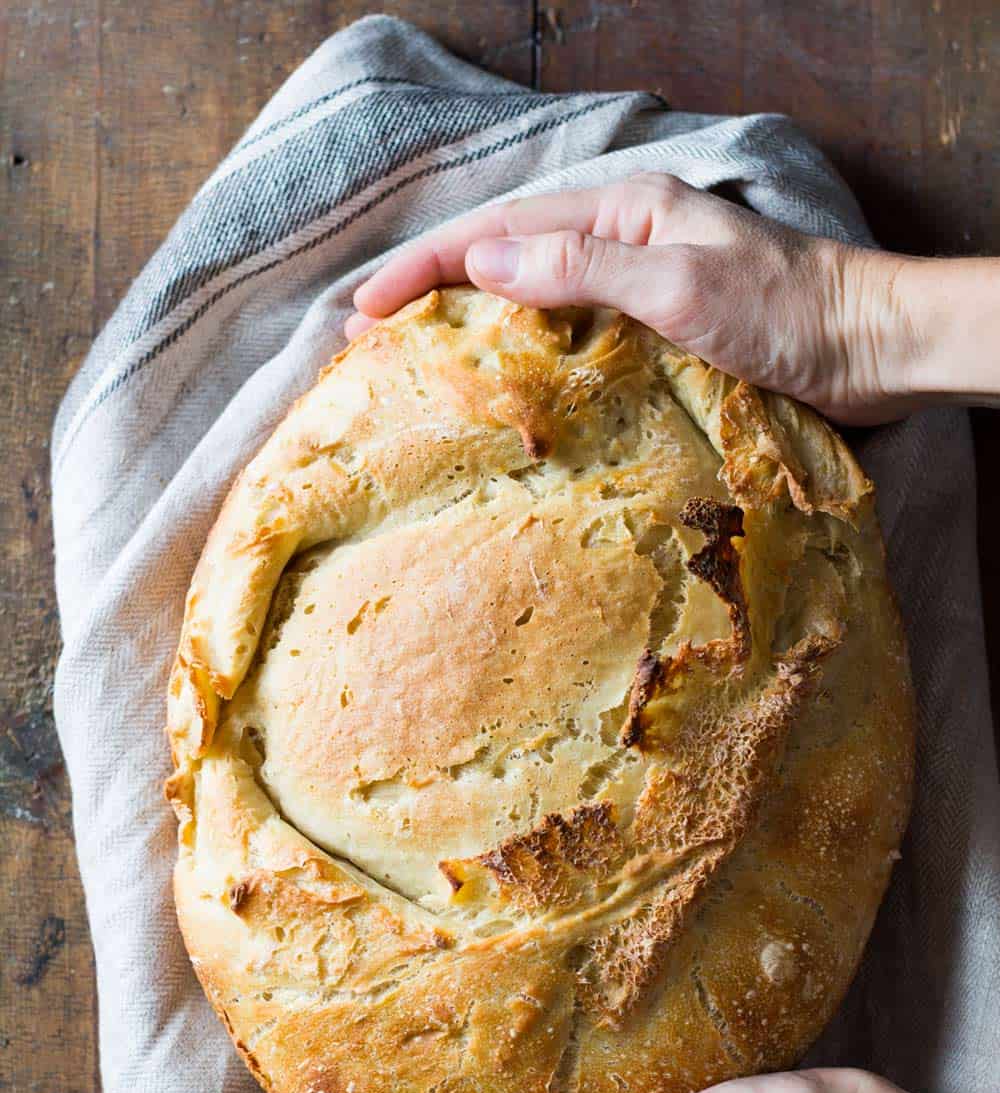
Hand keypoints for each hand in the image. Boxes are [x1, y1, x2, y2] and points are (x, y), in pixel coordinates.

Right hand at [346, 173, 933, 423]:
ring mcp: (639, 287)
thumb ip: (582, 272)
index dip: (425, 268)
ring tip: (416, 362)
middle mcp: (623, 241)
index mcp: (621, 211)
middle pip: (506, 260)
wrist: (868, 348)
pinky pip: (572, 338)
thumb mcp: (678, 284)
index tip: (366, 308)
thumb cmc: (785, 311)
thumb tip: (482, 267)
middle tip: (368, 337)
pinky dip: (527, 356)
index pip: (498, 234)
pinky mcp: (658, 333)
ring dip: (473, 325)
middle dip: (433, 292)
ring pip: (534, 299)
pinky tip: (504, 385)